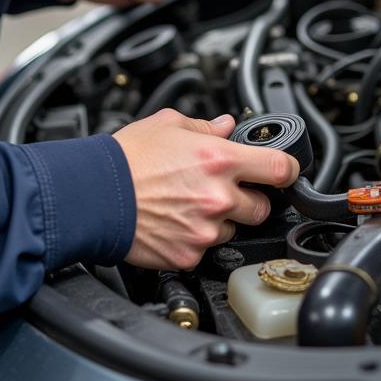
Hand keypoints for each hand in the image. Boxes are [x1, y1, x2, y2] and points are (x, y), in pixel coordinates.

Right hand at [112, 109, 300, 269]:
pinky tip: (175, 224)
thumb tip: (227, 127)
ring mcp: (206, 230)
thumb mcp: (167, 124)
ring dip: (220, 221)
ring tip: (188, 206)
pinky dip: (195, 240)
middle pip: (261, 207)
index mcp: (219, 159)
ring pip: (233, 230)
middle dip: (247, 198)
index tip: (284, 172)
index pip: (280, 168)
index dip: (287, 170)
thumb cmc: (126, 159)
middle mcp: (218, 196)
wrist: (93, 195)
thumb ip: (205, 126)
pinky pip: (206, 250)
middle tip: (220, 190)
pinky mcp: (189, 255)